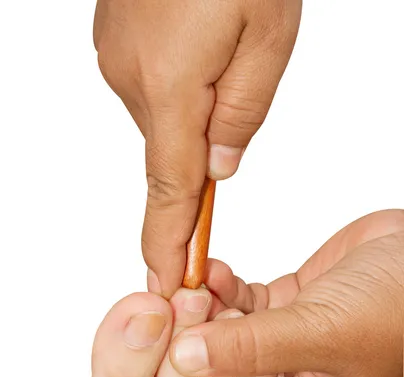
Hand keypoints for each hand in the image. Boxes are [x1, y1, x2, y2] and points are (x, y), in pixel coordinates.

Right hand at [94, 0, 301, 296]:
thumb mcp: (269, 35)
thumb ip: (242, 113)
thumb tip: (220, 169)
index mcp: (169, 89)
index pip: (169, 191)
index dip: (168, 242)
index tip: (165, 281)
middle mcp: (130, 81)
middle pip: (172, 149)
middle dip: (206, 141)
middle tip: (237, 77)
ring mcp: (116, 59)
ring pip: (164, 115)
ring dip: (196, 103)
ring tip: (220, 42)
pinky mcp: (116, 41)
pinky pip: (153, 85)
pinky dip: (180, 82)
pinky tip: (195, 38)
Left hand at [170, 209, 403, 376]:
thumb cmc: (396, 307)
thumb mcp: (321, 334)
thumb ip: (253, 348)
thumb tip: (185, 358)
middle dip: (192, 359)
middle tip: (163, 330)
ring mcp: (285, 341)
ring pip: (226, 336)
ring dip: (204, 312)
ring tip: (188, 289)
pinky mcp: (284, 305)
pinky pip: (238, 301)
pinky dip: (221, 287)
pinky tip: (209, 273)